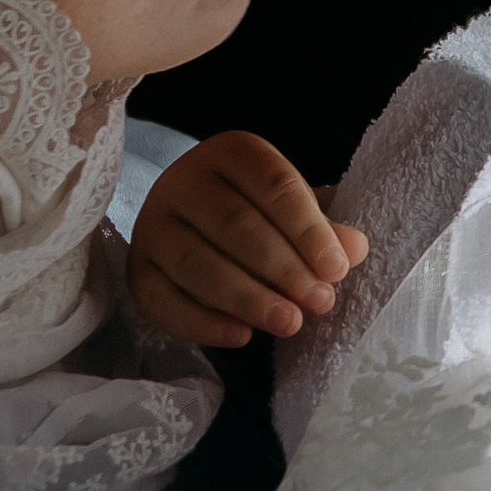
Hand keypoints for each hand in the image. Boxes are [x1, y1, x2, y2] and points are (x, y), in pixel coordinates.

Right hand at [123, 129, 369, 350]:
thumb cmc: (260, 214)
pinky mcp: (137, 269)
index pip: (273, 185)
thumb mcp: (295, 213)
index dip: (308, 230)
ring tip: (290, 323)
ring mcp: (153, 226)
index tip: (338, 270)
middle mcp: (183, 182)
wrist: (196, 222)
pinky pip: (163, 300)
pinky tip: (241, 337)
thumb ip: (324, 231)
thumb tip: (353, 250)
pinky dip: (202, 323)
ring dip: (247, 299)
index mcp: (231, 154)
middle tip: (319, 302)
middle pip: (234, 225)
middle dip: (283, 269)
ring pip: (196, 264)